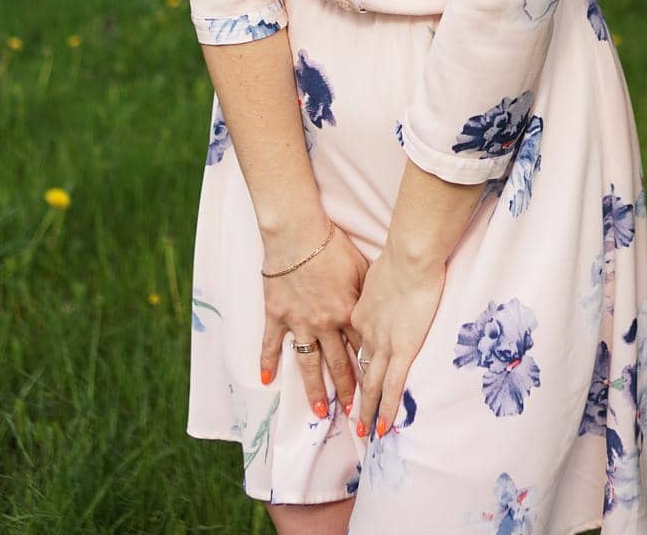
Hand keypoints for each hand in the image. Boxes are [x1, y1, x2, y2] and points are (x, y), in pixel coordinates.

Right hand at [259, 219, 370, 421]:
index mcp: (347, 312)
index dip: (371, 369)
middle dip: (348, 390)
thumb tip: (379, 309)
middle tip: (354, 414)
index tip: (377, 389)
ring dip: (315, 389)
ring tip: (319, 410)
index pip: (362, 347)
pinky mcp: (276, 315)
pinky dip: (267, 362)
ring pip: (308, 363)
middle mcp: (324, 324)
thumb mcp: (360, 267)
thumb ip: (366, 293)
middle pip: (338, 363)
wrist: (298, 233)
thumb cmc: (332, 245)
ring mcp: (299, 322)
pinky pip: (271, 343)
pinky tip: (266, 381)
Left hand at [347, 244, 444, 439]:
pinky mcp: (402, 349)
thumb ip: (376, 287)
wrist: (409, 256)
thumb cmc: (398, 256)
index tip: (351, 375)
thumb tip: (381, 286)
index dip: (353, 361)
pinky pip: (391, 386)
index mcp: (358, 313)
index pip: (354, 343)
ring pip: (370, 383)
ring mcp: (382, 343)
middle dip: (351, 395)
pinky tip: (384, 427)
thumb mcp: (376, 272)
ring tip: (361, 430)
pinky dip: (387, 408)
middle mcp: (364, 332)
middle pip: (356, 368)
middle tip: (345, 415)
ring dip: (365, 409)